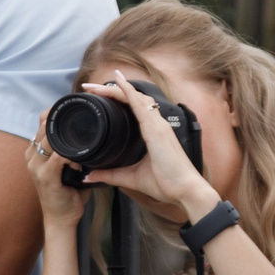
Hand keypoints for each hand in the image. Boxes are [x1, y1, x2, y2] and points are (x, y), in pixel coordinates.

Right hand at [24, 123, 86, 226]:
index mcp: (35, 152)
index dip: (55, 115)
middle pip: (44, 128)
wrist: (60, 219)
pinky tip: (79, 164)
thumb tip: (93, 138)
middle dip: (63, 125)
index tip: (73, 114)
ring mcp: (36, 167)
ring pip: (49, 141)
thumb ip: (72, 152)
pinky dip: (70, 157)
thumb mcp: (67, 168)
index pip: (41, 123)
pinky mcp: (45, 177)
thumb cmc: (68, 193)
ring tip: (82, 152)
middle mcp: (32, 157)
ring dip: (67, 141)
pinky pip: (57, 158)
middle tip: (83, 130)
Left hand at [76, 70, 220, 218]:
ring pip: (135, 98)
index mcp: (154, 132)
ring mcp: (158, 125)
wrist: (185, 191)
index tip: (98, 95)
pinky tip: (118, 83)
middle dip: (111, 89)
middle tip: (89, 86)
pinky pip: (141, 106)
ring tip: (95, 86)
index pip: (134, 108)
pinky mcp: (157, 130)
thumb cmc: (167, 183)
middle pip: (133, 98)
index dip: (118, 98)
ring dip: (115, 88)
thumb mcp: (131, 178)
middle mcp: (157, 124)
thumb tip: (90, 175)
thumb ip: (111, 175)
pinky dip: (129, 92)